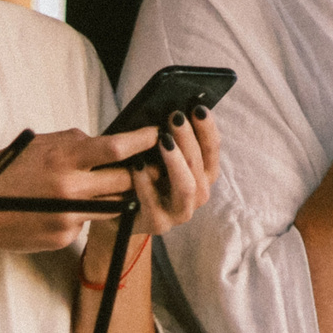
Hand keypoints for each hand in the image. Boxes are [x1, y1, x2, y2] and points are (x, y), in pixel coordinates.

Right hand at [0, 127, 155, 254]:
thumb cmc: (5, 173)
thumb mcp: (37, 146)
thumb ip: (73, 143)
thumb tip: (105, 141)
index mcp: (62, 158)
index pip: (115, 148)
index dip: (142, 140)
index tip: (157, 133)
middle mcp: (70, 187)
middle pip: (125, 179)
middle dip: (141, 172)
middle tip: (153, 164)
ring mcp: (69, 215)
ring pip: (113, 203)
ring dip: (117, 193)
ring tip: (113, 184)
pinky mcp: (65, 235)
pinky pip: (88, 221)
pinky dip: (86, 212)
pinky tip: (65, 208)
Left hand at [120, 105, 220, 238]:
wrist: (120, 212)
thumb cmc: (142, 175)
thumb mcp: (158, 155)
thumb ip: (169, 139)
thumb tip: (171, 109)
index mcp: (202, 175)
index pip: (212, 150)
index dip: (207, 129)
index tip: (198, 108)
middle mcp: (197, 195)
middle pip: (199, 166)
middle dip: (189, 139)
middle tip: (176, 117)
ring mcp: (179, 212)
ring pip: (186, 186)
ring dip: (176, 161)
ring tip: (163, 140)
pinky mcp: (158, 224)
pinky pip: (154, 202)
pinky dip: (146, 182)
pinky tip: (138, 165)